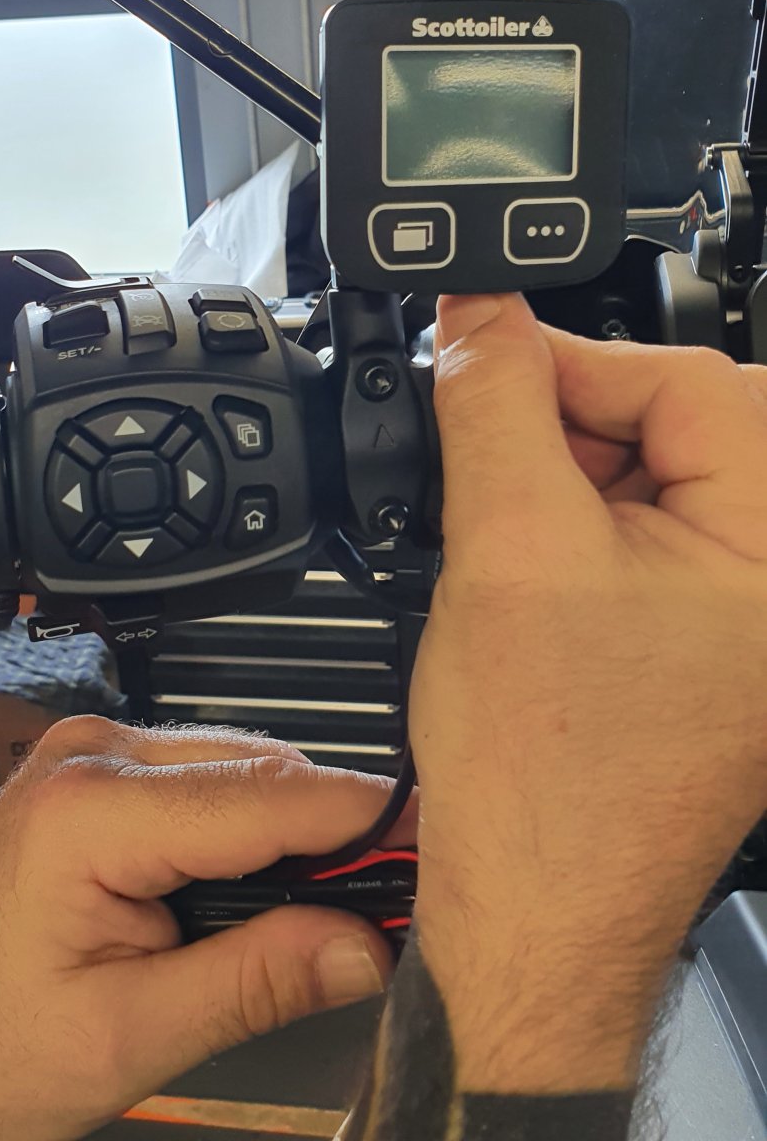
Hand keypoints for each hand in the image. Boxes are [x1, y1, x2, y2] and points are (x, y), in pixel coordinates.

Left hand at [0, 722, 399, 1140]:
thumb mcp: (127, 1037)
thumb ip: (255, 983)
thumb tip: (363, 947)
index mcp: (95, 809)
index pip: (271, 796)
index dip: (366, 824)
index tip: (439, 847)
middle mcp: (95, 755)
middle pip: (263, 771)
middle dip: (333, 836)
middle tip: (392, 907)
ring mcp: (92, 754)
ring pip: (242, 769)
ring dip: (291, 833)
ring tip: (324, 914)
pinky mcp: (97, 772)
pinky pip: (205, 779)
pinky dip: (248, 828)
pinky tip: (257, 890)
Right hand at [411, 295, 766, 1092]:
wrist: (533, 909)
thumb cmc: (549, 779)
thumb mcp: (506, 548)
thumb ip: (494, 403)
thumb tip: (479, 310)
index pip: (690, 381)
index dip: (573, 360)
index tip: (484, 357)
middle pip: (681, 422)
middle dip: (574, 422)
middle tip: (492, 453)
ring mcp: (741, 612)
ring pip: (655, 473)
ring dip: (569, 474)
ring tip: (505, 541)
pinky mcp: (699, 636)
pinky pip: (643, 531)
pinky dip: (577, 523)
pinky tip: (524, 571)